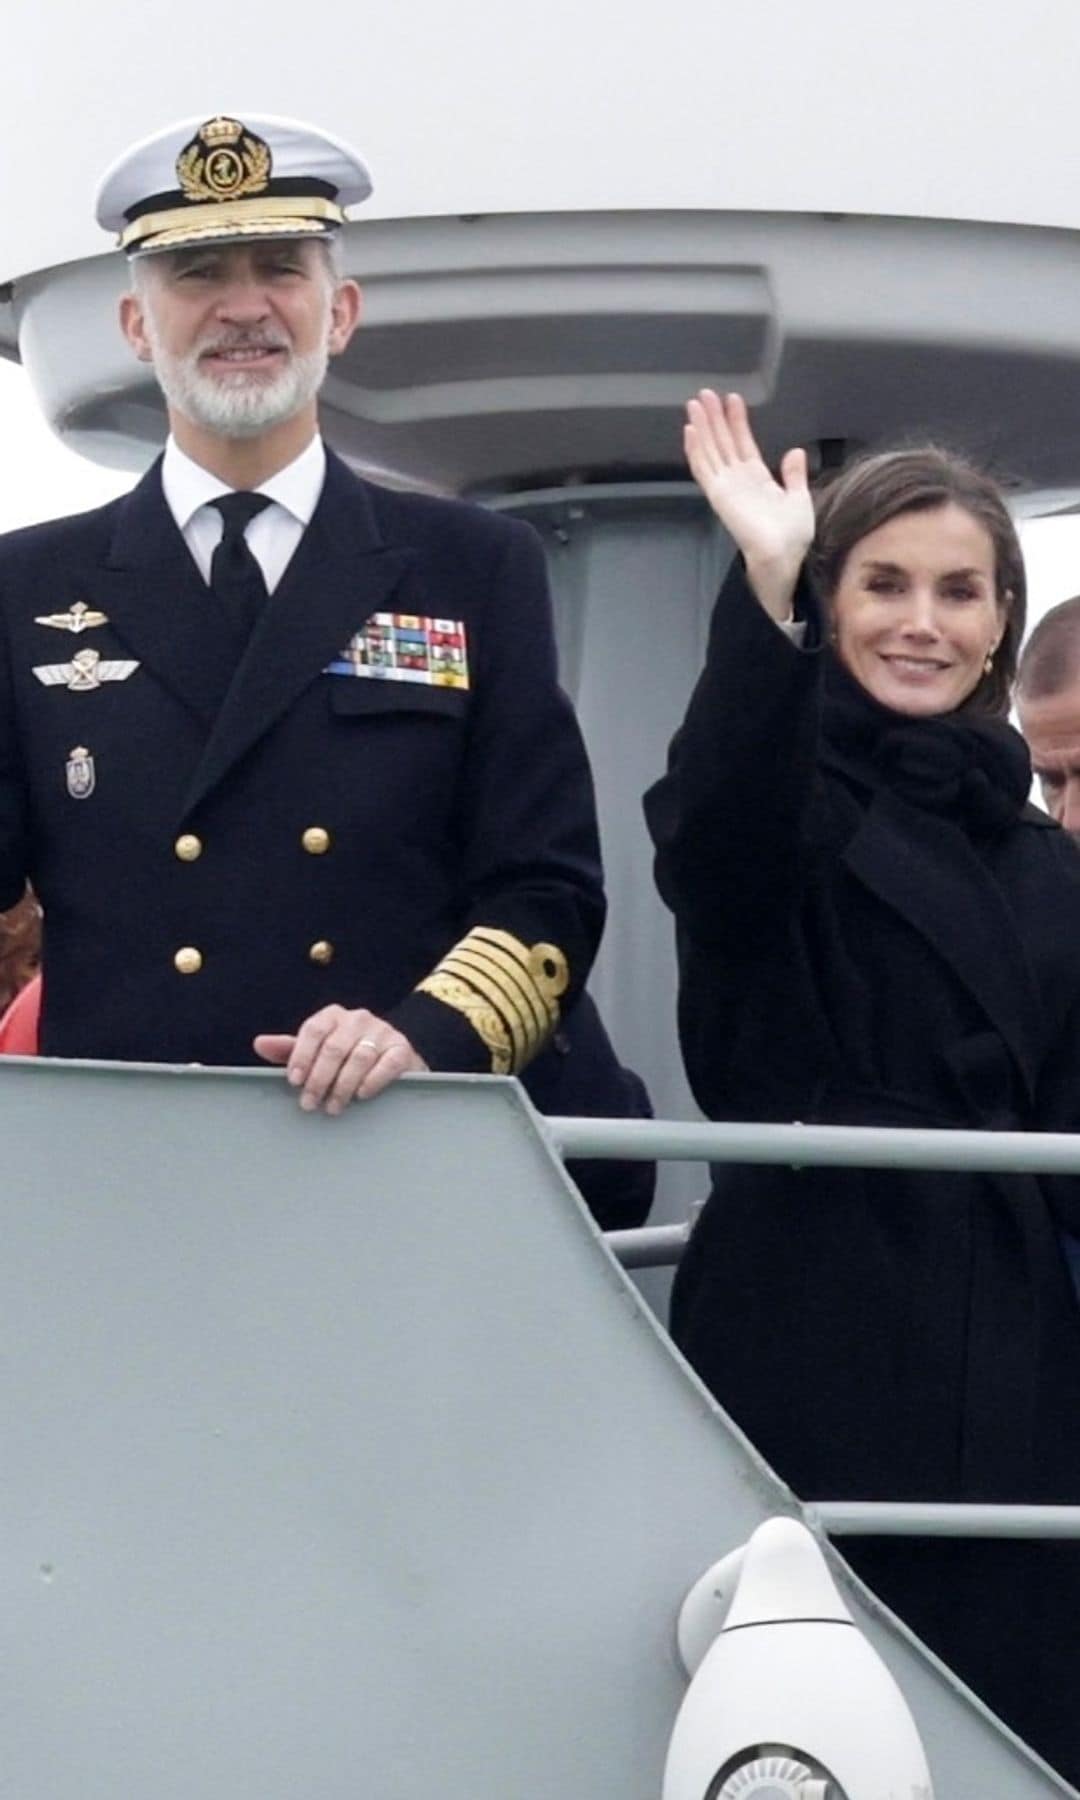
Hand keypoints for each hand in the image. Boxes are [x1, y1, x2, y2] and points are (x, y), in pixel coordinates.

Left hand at [254, 1007, 427, 1113]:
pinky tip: (361, 1095)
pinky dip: (372, 1081)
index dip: (301, 1055)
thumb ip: (291, 1050)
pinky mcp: (402, 1048)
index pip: (314, 1029)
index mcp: (333, 1015)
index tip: (294, 1081)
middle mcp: (358, 1019)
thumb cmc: (348, 1056)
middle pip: (334, 1046)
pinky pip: (386, 1064)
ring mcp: (383, 1031)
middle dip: (319, 1078)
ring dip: (342, 1085)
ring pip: (359, 1057)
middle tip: (310, 1103)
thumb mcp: (317, 1052)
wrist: (394, 1059)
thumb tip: (259, 1043)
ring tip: (333, 1107)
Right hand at [685, 390, 813, 620]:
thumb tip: (795, 452)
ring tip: (695, 403)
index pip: (743, 443)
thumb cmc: (793, 535)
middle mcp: (738, 479)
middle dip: (714, 417)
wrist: (784, 555)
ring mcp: (726, 486)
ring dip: (702, 427)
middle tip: (705, 393)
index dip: (737, 421)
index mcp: (757, 478)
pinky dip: (695, 450)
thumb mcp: (799, 498)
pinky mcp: (718, 494)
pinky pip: (703, 469)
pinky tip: (689, 430)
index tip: (733, 399)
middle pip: (722, 442)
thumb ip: (794, 475)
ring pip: (710, 450)